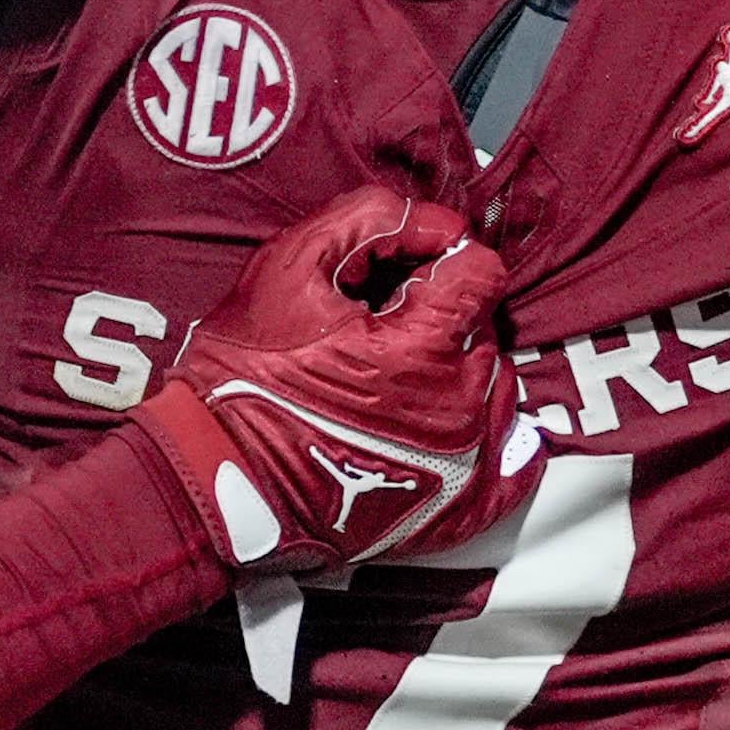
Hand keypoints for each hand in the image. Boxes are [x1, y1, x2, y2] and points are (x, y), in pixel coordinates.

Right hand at [132, 185, 525, 575]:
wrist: (217, 481)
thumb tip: (435, 221)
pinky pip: (512, 457)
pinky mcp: (464, 508)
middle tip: (376, 338)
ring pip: (494, 385)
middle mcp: (462, 404)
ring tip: (390, 386)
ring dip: (455, 374)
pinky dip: (487, 435)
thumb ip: (369, 221)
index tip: (398, 281)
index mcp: (425, 343)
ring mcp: (467, 462)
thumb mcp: (288, 268)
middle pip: (482, 330)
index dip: (436, 262)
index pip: (481, 272)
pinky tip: (438, 427)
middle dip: (439, 321)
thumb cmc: (244, 377)